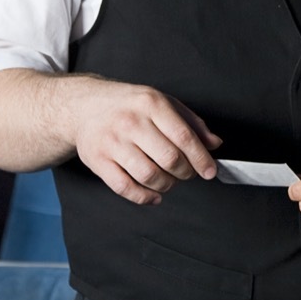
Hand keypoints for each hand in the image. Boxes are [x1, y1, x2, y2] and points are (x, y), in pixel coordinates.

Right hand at [72, 77, 221, 205]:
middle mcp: (131, 122)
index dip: (201, 158)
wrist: (85, 106)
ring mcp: (112, 143)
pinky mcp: (97, 161)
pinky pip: (124, 187)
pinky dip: (144, 197)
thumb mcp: (163, 102)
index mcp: (151, 104)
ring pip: (148, 175)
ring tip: (171, 181)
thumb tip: (214, 144)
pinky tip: (154, 195)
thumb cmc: (130, 105)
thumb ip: (192, 122)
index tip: (210, 171)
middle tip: (188, 173)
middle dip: (185, 172)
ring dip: (167, 185)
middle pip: (168, 158)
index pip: (183, 137)